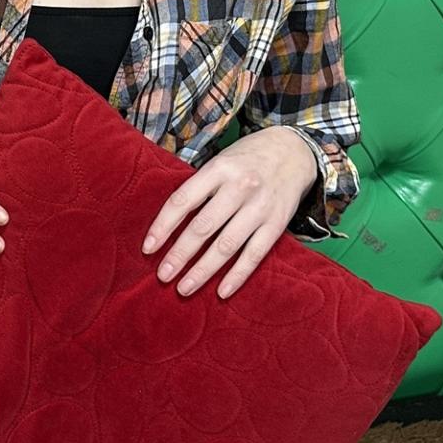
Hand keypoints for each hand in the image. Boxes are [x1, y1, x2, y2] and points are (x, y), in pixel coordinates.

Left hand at [140, 127, 318, 299]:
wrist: (294, 151)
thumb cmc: (246, 159)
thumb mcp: (220, 161)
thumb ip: (200, 187)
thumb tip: (168, 225)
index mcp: (219, 168)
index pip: (183, 200)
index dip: (162, 226)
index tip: (148, 248)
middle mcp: (239, 187)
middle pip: (203, 227)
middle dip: (179, 254)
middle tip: (163, 275)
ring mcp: (260, 206)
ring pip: (227, 245)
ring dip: (203, 270)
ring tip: (184, 288)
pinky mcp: (277, 223)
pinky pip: (255, 254)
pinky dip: (237, 275)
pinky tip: (221, 291)